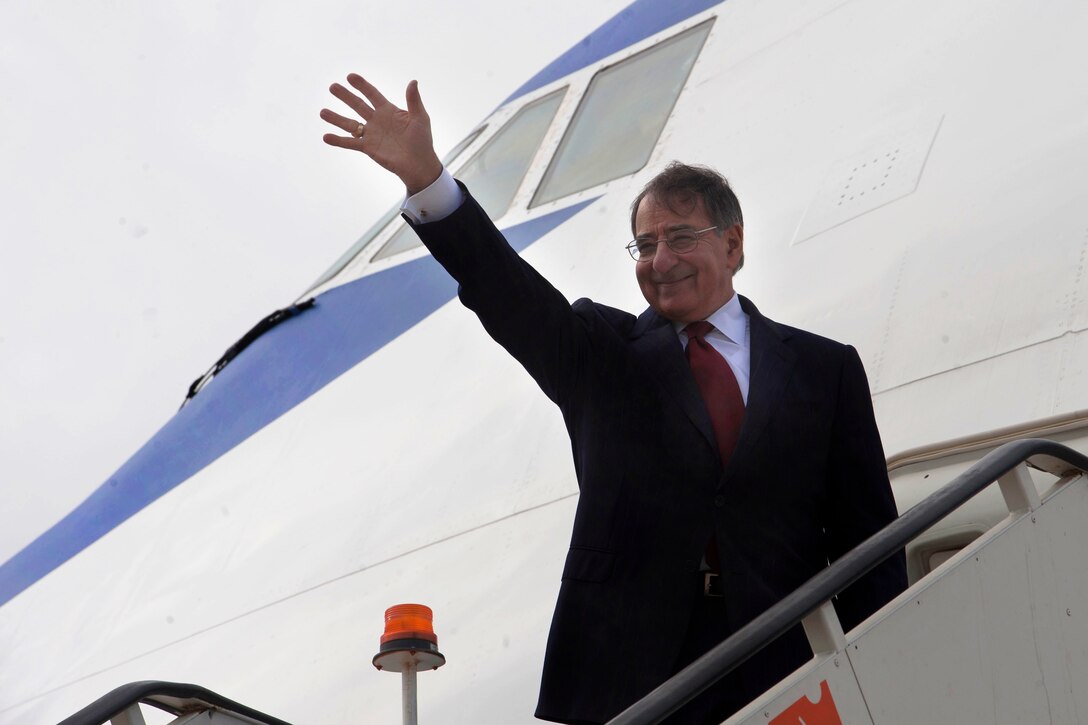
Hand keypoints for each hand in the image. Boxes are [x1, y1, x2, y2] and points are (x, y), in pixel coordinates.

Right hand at [321, 74, 442, 194]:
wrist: (419, 164)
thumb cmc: (423, 141)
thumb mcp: (420, 118)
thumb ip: (414, 100)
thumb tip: (413, 81)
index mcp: (389, 110)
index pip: (372, 94)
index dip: (362, 85)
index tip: (350, 77)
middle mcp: (377, 120)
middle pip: (357, 105)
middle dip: (345, 96)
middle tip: (332, 87)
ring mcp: (371, 134)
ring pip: (350, 124)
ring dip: (336, 118)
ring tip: (322, 112)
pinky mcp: (368, 148)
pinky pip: (350, 143)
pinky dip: (338, 140)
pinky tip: (325, 137)